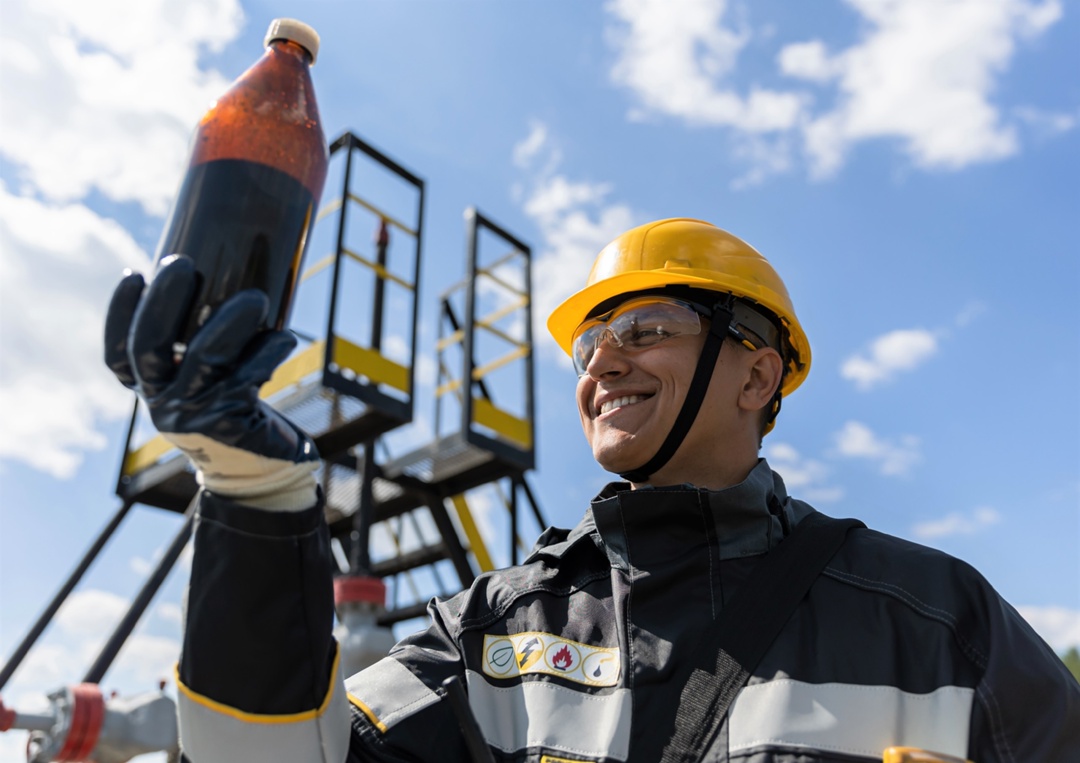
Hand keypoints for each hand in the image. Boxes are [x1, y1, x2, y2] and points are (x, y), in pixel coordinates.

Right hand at [105, 255, 318, 509]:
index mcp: (152, 390)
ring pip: (205, 358)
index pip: (118, 354)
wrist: (262, 468)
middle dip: (164, 300)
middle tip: (182, 263)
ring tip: (256, 297)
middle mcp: (164, 403)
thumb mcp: (205, 381)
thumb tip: (222, 280)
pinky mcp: (231, 424)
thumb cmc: (235, 410)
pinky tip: (284, 335)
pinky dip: (269, 351)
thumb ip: (199, 348)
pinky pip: (248, 377)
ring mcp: (195, 415)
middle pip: (150, 347)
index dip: (119, 314)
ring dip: (231, 321)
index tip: (135, 272)